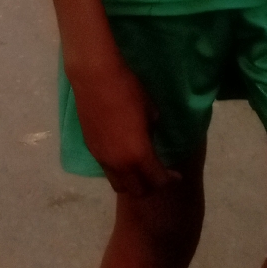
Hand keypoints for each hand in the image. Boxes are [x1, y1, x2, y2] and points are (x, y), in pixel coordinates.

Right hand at [69, 56, 180, 196]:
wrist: (95, 76)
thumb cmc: (129, 90)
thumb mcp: (151, 112)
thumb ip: (152, 133)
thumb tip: (151, 139)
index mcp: (138, 154)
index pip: (157, 180)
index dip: (169, 180)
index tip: (175, 175)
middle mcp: (119, 163)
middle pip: (137, 191)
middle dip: (151, 186)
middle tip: (158, 173)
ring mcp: (102, 158)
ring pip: (118, 184)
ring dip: (132, 181)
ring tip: (140, 166)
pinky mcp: (91, 149)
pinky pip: (108, 170)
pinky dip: (119, 169)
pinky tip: (124, 153)